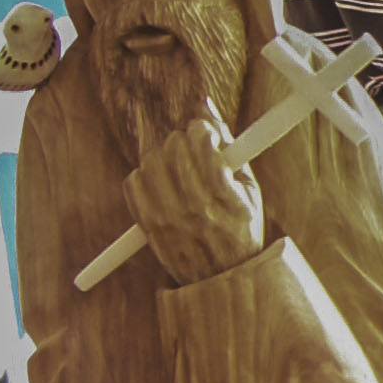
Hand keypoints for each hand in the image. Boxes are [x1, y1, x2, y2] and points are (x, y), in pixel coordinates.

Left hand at [125, 110, 263, 281]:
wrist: (220, 277)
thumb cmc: (240, 227)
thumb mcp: (249, 189)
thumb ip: (231, 146)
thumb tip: (205, 105)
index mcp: (230, 200)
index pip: (205, 147)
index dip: (202, 130)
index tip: (204, 131)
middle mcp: (199, 210)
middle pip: (174, 150)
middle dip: (182, 139)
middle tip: (190, 146)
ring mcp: (170, 220)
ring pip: (151, 162)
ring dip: (162, 153)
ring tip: (174, 163)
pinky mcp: (148, 226)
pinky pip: (133, 183)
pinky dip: (143, 174)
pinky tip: (159, 180)